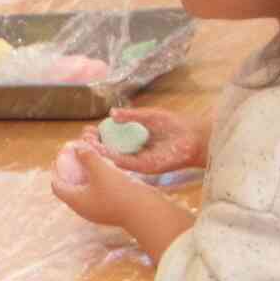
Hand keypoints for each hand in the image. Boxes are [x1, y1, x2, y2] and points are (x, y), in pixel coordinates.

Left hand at [50, 142, 155, 229]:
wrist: (144, 212)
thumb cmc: (119, 191)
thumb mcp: (101, 170)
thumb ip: (87, 157)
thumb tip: (77, 147)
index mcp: (75, 201)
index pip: (57, 185)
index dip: (56, 170)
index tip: (59, 157)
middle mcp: (83, 208)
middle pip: (70, 188)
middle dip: (71, 172)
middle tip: (74, 157)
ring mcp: (97, 210)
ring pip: (85, 190)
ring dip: (85, 176)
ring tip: (89, 161)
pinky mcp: (110, 209)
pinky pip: (98, 193)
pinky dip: (97, 181)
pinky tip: (105, 170)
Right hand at [79, 106, 208, 173]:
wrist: (194, 139)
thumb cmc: (176, 125)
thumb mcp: (150, 116)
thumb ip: (132, 116)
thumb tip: (111, 113)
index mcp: (133, 137)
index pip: (110, 136)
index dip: (98, 133)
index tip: (88, 130)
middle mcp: (132, 149)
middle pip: (108, 147)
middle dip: (94, 143)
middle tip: (85, 137)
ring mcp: (136, 159)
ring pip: (112, 156)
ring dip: (98, 151)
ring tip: (86, 144)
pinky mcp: (142, 167)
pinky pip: (123, 163)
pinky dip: (111, 157)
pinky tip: (101, 151)